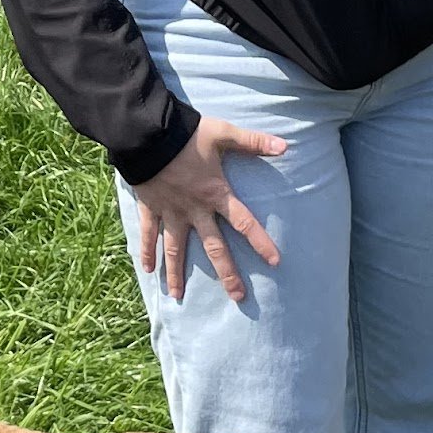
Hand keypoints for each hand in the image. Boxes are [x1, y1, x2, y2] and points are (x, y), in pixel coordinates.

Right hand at [131, 116, 287, 306]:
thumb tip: (285, 146)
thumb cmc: (186, 134)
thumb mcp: (222, 134)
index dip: (260, 242)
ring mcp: (170, 212)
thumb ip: (253, 141)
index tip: (274, 263)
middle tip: (237, 298)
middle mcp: (194, 210)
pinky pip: (148, 234)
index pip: (244, 223)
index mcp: (215, 194)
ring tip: (179, 297)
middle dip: (226, 274)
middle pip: (213, 248)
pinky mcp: (150, 208)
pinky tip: (148, 271)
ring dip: (178, 273)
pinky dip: (147, 251)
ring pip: (176, 249)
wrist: (146, 134)